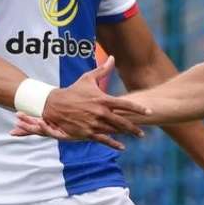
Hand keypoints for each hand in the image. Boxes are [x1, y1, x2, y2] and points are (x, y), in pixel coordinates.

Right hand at [10, 56, 150, 149]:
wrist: (54, 105)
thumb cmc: (73, 90)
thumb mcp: (88, 78)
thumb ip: (103, 70)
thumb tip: (112, 57)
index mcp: (103, 99)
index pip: (125, 104)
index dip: (138, 109)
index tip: (149, 112)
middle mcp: (100, 113)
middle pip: (122, 122)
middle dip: (134, 128)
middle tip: (143, 133)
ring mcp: (94, 124)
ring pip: (114, 131)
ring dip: (125, 135)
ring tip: (136, 136)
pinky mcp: (87, 133)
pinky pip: (103, 139)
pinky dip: (113, 144)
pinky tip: (122, 147)